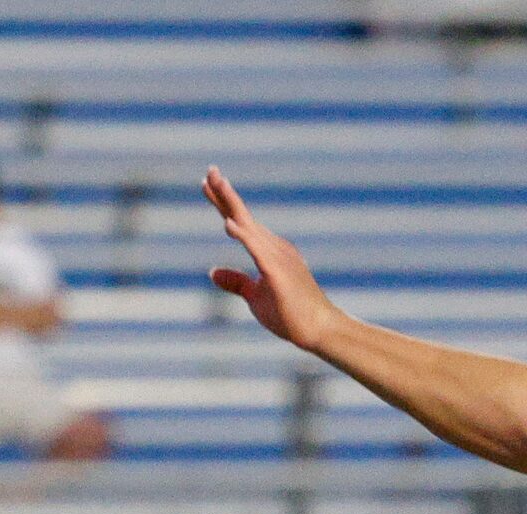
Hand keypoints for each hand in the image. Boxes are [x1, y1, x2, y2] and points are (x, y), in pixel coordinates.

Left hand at [205, 167, 342, 351]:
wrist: (319, 329)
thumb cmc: (291, 314)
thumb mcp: (255, 297)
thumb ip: (236, 282)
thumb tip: (212, 272)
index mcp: (268, 250)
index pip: (241, 222)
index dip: (223, 203)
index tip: (207, 184)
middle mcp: (273, 247)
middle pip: (242, 215)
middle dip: (224, 192)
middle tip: (210, 170)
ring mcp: (277, 257)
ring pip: (248, 225)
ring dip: (231, 204)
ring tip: (216, 183)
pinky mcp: (278, 272)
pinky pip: (256, 250)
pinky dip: (242, 235)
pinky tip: (227, 223)